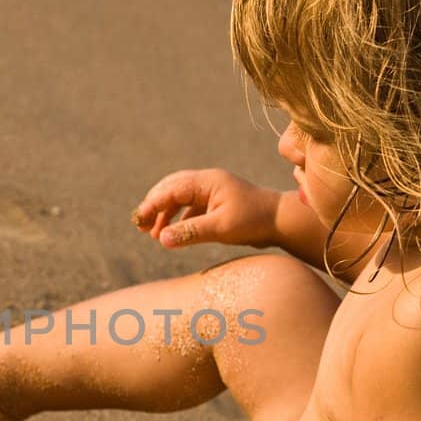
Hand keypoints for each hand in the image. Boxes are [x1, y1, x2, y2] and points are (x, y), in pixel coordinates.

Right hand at [132, 169, 279, 248]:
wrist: (280, 221)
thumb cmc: (253, 221)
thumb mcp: (220, 228)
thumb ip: (190, 232)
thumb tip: (161, 239)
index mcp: (207, 181)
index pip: (171, 189)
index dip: (153, 204)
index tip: (140, 220)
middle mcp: (207, 181)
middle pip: (171, 188)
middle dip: (155, 205)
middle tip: (141, 225)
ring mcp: (212, 191)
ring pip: (179, 197)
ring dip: (165, 213)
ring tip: (154, 233)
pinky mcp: (217, 202)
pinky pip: (190, 206)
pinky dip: (178, 218)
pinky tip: (173, 233)